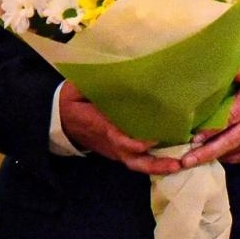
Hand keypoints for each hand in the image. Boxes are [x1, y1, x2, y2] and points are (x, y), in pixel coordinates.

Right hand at [59, 83, 180, 174]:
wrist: (59, 120)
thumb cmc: (72, 102)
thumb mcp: (78, 90)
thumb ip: (95, 84)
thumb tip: (112, 72)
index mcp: (101, 127)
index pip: (119, 139)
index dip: (135, 143)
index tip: (153, 140)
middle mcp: (111, 143)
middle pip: (134, 159)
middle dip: (155, 164)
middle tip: (177, 164)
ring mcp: (115, 150)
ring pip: (137, 163)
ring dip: (158, 166)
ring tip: (179, 165)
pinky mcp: (119, 151)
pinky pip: (137, 159)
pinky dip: (154, 161)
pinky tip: (173, 159)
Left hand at [178, 59, 239, 167]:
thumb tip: (221, 73)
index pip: (232, 116)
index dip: (213, 128)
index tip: (194, 136)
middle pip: (231, 140)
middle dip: (208, 151)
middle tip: (186, 160)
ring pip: (234, 151)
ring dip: (213, 156)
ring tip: (191, 160)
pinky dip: (226, 157)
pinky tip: (212, 155)